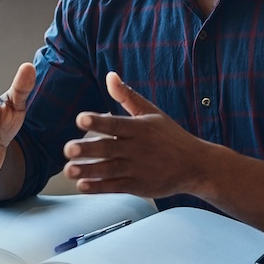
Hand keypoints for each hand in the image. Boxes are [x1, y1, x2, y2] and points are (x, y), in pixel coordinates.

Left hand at [62, 71, 207, 198]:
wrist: (196, 165)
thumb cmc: (170, 136)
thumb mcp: (151, 113)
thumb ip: (127, 96)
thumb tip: (110, 75)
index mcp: (139, 128)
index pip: (116, 124)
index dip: (98, 121)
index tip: (81, 119)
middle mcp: (137, 148)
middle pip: (108, 148)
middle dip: (87, 149)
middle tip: (68, 149)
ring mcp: (137, 169)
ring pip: (109, 170)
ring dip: (88, 171)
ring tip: (69, 170)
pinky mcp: (138, 186)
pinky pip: (115, 187)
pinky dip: (99, 187)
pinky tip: (82, 185)